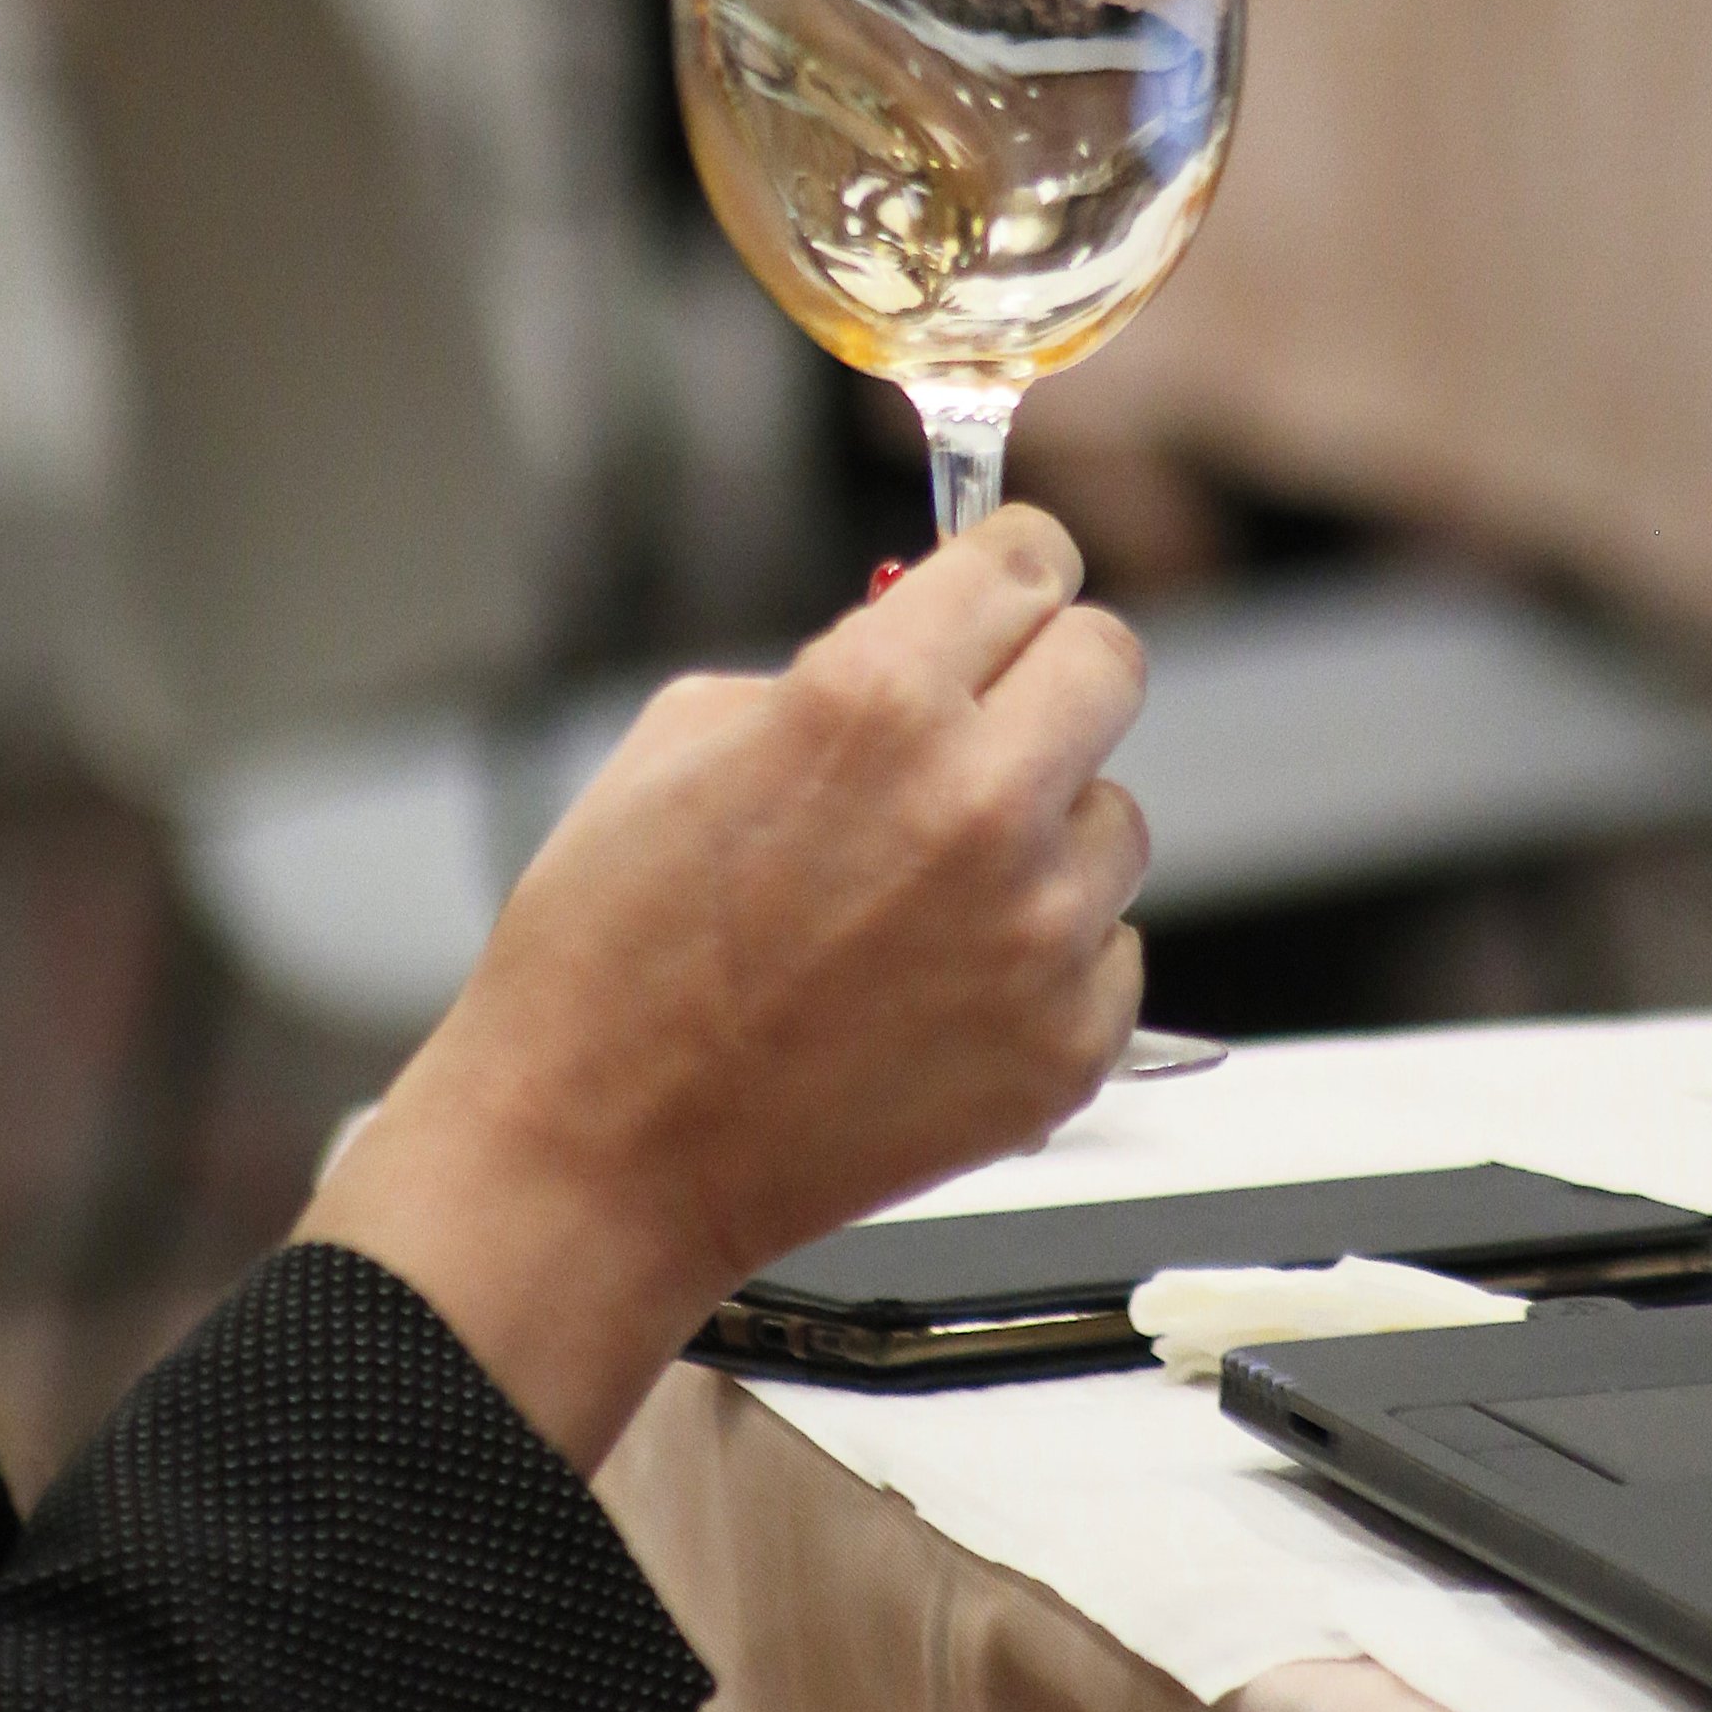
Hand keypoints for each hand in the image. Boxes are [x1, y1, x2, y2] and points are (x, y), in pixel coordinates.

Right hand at [301, 507, 1147, 1472]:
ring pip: (1116, 819)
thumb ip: (829, 669)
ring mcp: (1037, 932)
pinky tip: (936, 984)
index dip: (1008, 568)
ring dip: (1045, 833)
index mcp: (876, 698)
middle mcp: (979, 802)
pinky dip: (1044, 959)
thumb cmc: (610, 953)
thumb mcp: (682, 737)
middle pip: (1110, 662)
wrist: (596, 1152)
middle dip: (1046, 675)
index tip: (1004, 588)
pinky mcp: (1066, 1045)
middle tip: (987, 718)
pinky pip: (1108, 950)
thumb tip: (924, 649)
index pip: (1031, 558)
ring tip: (925, 892)